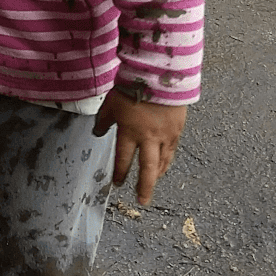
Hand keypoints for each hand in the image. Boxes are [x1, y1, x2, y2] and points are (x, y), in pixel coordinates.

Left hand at [91, 90, 187, 205]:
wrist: (159, 75)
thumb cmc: (132, 87)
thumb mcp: (111, 104)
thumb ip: (103, 121)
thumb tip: (97, 133)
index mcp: (130, 132)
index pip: (123, 159)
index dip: (120, 173)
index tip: (117, 183)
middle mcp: (149, 138)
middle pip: (148, 169)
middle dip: (144, 187)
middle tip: (142, 201)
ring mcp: (166, 135)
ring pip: (163, 161)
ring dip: (157, 175)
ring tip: (152, 184)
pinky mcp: (178, 129)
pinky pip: (172, 150)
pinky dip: (167, 160)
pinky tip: (164, 165)